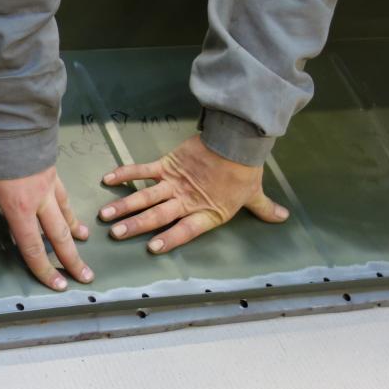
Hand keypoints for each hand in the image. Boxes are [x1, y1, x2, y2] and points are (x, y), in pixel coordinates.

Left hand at [0, 166, 91, 289]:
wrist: (10, 115)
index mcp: (19, 207)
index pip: (33, 247)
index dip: (44, 269)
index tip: (57, 285)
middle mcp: (38, 198)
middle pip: (58, 235)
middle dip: (71, 258)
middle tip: (84, 276)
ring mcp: (47, 181)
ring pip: (64, 212)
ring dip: (73, 230)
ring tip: (82, 241)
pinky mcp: (50, 167)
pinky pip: (61, 192)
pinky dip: (67, 204)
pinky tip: (70, 207)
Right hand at [98, 134, 288, 251]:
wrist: (237, 140)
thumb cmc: (244, 170)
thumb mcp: (254, 193)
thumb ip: (264, 209)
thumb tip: (283, 218)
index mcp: (207, 212)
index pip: (185, 230)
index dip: (170, 239)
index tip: (152, 248)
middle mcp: (187, 200)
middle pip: (158, 216)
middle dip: (135, 226)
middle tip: (115, 234)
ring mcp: (174, 182)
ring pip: (145, 196)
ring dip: (124, 206)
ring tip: (105, 216)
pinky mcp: (168, 164)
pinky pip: (143, 170)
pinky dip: (126, 174)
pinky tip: (108, 179)